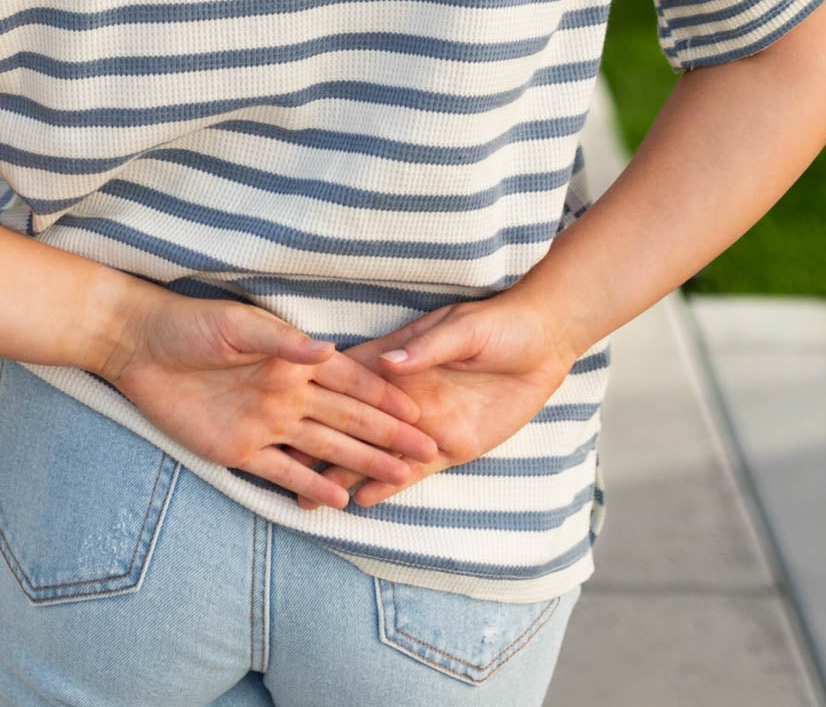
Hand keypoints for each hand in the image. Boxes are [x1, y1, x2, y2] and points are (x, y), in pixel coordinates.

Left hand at [100, 289, 441, 509]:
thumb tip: (326, 349)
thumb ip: (281, 342)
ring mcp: (266, 423)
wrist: (139, 346)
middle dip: (387, 434)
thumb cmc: (189, 324)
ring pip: (324, 447)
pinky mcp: (239, 448)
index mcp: (292, 360)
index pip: (348, 380)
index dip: (383, 395)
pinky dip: (311, 485)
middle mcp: (287, 393)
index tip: (418, 409)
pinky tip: (339, 500)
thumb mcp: (235, 324)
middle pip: (347, 419)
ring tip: (399, 477)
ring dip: (360, 462)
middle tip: (427, 450)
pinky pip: (282, 471)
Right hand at [281, 293, 578, 509]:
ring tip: (309, 498)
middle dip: (319, 445)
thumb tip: (389, 362)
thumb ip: (426, 348)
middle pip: (353, 424)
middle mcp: (405, 395)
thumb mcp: (464, 330)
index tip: (282, 410)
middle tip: (284, 470)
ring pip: (376, 454)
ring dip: (345, 473)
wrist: (544, 343)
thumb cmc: (500, 324)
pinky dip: (388, 486)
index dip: (318, 395)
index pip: (350, 379)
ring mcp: (426, 423)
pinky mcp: (452, 444)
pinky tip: (361, 501)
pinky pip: (413, 471)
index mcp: (400, 358)